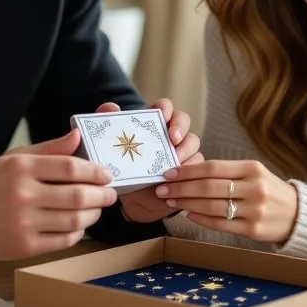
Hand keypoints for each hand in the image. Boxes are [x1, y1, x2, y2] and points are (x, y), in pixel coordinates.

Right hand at [0, 129, 116, 259]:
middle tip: (110, 194)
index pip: (71, 167)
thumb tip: (78, 136)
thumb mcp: (15, 159)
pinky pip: (64, 240)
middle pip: (77, 195)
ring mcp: (24, 223)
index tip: (106, 174)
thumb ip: (49, 149)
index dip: (95, 171)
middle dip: (102, 195)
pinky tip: (79, 225)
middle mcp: (23, 195)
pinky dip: (77, 232)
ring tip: (96, 209)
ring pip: (74, 220)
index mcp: (21, 168)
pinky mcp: (24, 246)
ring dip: (93, 215)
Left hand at [94, 98, 202, 223]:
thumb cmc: (124, 168)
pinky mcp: (190, 168)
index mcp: (153, 123)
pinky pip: (197, 164)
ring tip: (173, 163)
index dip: (166, 108)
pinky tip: (177, 177)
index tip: (162, 116)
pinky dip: (189, 169)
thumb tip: (111, 107)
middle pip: (183, 120)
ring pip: (193, 141)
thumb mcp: (112, 148)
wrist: (134, 199)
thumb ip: (109, 125)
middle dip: (180, 127)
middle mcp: (171, 133)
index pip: (165, 107)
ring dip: (185, 150)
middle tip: (172, 140)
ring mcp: (183, 150)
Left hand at [154, 159, 298, 243]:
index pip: (212, 168)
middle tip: (161, 189)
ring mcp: (254, 210)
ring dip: (186, 204)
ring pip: (211, 206)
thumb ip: (226, 172)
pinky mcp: (253, 230)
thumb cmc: (269, 191)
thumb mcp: (253, 173)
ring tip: (171, 201)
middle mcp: (254, 188)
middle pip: (208, 187)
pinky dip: (200, 219)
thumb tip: (189, 174)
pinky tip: (188, 214)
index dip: (187, 171)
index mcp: (252, 168)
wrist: (298, 214)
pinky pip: (220, 224)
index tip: (168, 173)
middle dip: (180, 188)